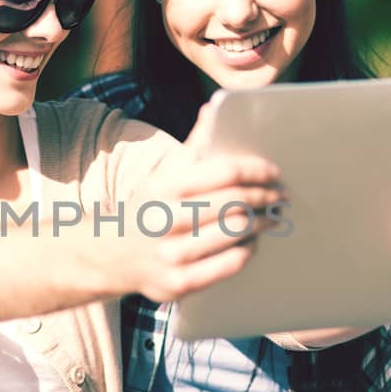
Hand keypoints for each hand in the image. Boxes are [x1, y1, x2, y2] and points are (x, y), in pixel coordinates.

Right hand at [120, 103, 284, 303]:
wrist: (109, 254)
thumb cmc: (148, 207)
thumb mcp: (162, 175)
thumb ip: (192, 146)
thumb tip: (214, 109)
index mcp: (164, 187)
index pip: (224, 172)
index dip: (256, 170)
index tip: (274, 172)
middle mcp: (165, 220)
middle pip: (236, 202)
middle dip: (266, 196)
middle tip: (281, 195)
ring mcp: (171, 254)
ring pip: (237, 231)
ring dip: (262, 222)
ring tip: (272, 216)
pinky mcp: (179, 282)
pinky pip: (231, 262)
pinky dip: (249, 247)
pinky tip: (252, 240)